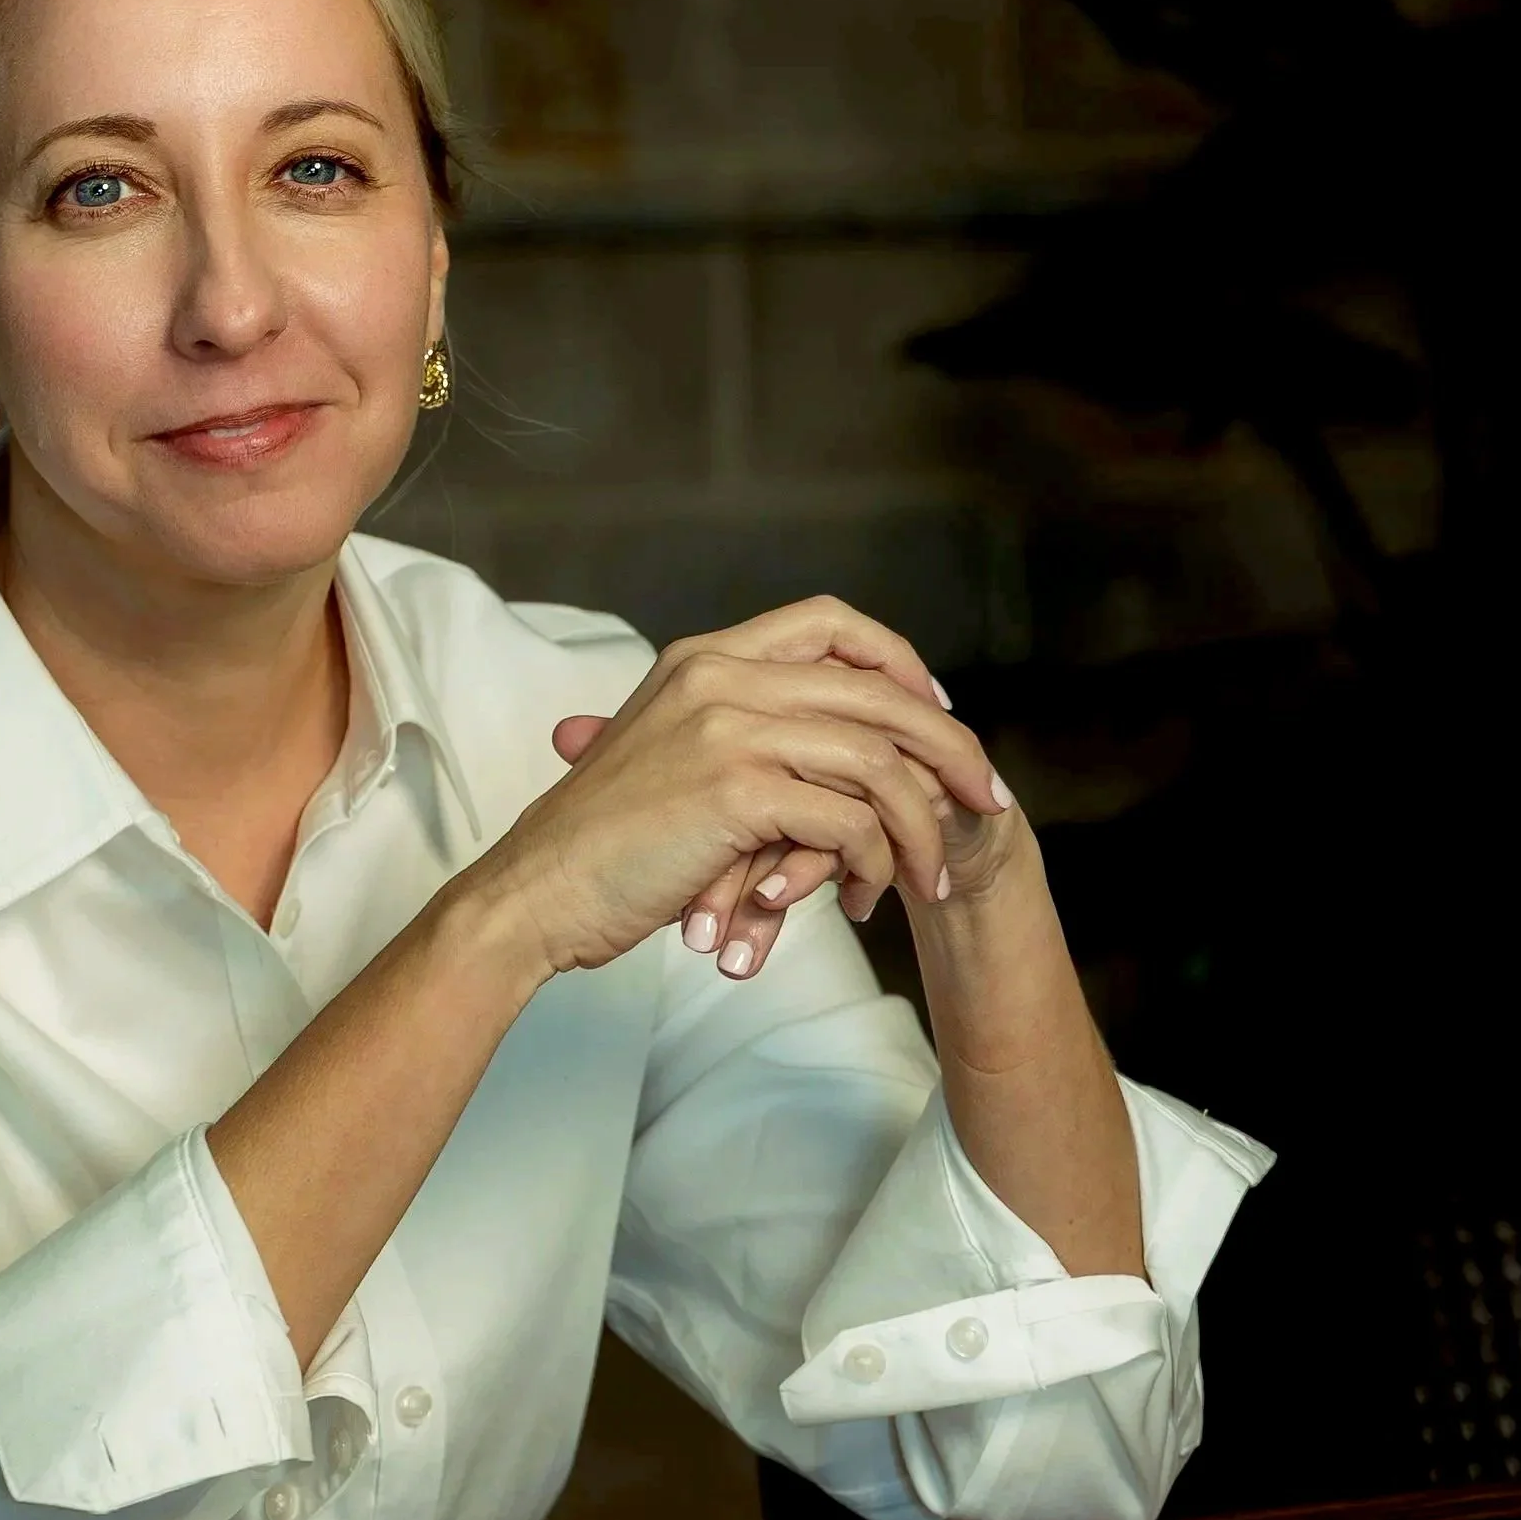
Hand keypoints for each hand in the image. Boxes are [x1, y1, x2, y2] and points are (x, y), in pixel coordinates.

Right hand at [466, 596, 1016, 987]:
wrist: (535, 892)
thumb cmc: (602, 846)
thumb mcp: (665, 757)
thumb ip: (735, 734)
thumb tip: (827, 752)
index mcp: (704, 657)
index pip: (832, 621)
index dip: (899, 663)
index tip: (934, 716)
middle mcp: (720, 675)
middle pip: (876, 689)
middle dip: (948, 748)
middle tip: (984, 800)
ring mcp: (728, 728)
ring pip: (877, 759)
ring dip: (919, 824)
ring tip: (932, 877)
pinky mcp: (735, 791)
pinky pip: (848, 820)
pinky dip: (875, 863)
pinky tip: (869, 898)